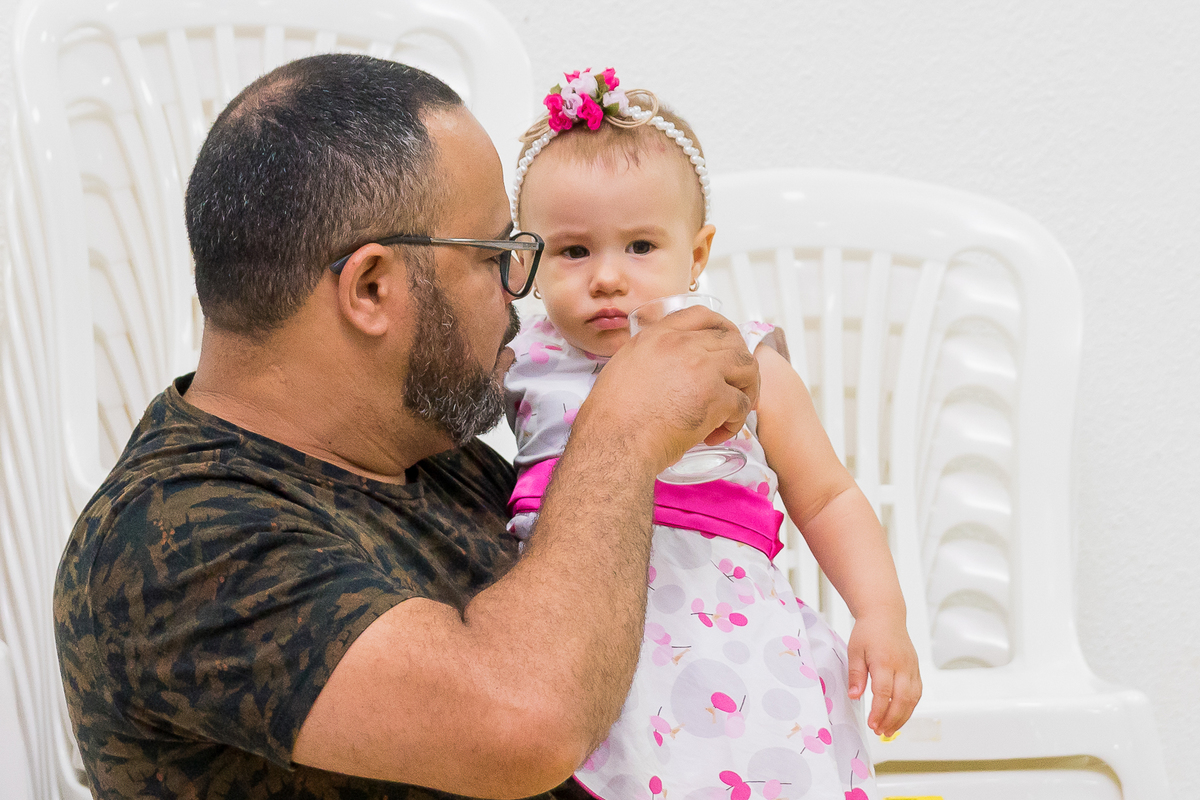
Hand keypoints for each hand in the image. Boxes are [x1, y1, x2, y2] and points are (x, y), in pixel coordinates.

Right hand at [580, 305, 758, 472]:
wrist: (614, 443)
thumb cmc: (611, 418)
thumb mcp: (624, 367)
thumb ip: (651, 356)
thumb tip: (669, 366)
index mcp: (657, 336)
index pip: (702, 316)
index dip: (722, 329)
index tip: (726, 347)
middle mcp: (682, 345)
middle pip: (732, 341)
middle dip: (739, 365)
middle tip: (735, 387)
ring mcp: (701, 368)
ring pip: (746, 367)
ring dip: (745, 390)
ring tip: (729, 412)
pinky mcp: (714, 397)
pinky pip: (742, 403)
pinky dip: (735, 422)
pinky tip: (716, 433)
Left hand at [846, 609, 921, 737]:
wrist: (885, 615)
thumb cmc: (869, 631)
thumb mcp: (855, 650)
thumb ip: (856, 675)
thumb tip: (854, 696)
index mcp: (885, 661)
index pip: (884, 693)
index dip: (879, 712)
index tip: (872, 724)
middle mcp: (902, 666)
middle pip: (902, 700)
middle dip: (892, 720)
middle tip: (881, 732)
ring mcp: (912, 668)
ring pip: (913, 699)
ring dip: (903, 717)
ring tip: (890, 730)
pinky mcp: (915, 669)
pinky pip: (917, 692)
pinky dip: (910, 707)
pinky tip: (901, 715)